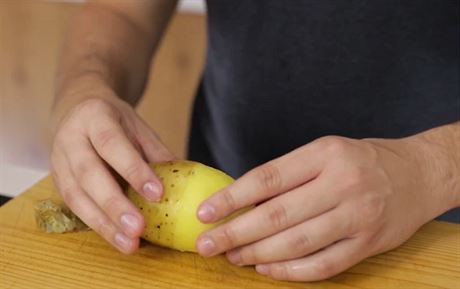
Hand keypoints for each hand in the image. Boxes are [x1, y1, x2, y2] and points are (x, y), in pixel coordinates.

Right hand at [50, 94, 173, 253]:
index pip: (112, 144)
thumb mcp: (138, 127)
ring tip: (128, 243)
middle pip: (89, 174)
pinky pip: (75, 207)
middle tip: (138, 228)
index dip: (133, 170)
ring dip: (104, 223)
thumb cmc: (115, 121)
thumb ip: (157, 152)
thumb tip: (185, 181)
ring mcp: (59, 161)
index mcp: (94, 116)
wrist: (78, 111)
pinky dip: (97, 224)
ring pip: (77, 196)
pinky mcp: (57, 181)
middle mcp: (71, 138)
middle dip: (115, 205)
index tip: (157, 193)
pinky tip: (117, 238)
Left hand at [195, 136, 447, 280]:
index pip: (268, 178)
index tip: (205, 213)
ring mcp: (358, 216)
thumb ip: (288, 176)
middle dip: (236, 232)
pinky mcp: (369, 243)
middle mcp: (342, 184)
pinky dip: (291, 272)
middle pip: (278, 215)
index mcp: (325, 154)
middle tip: (208, 244)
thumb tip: (242, 202)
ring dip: (258, 254)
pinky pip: (323, 264)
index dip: (232, 198)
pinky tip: (267, 269)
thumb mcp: (324, 153)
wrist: (417, 174)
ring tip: (233, 257)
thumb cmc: (360, 161)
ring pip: (297, 243)